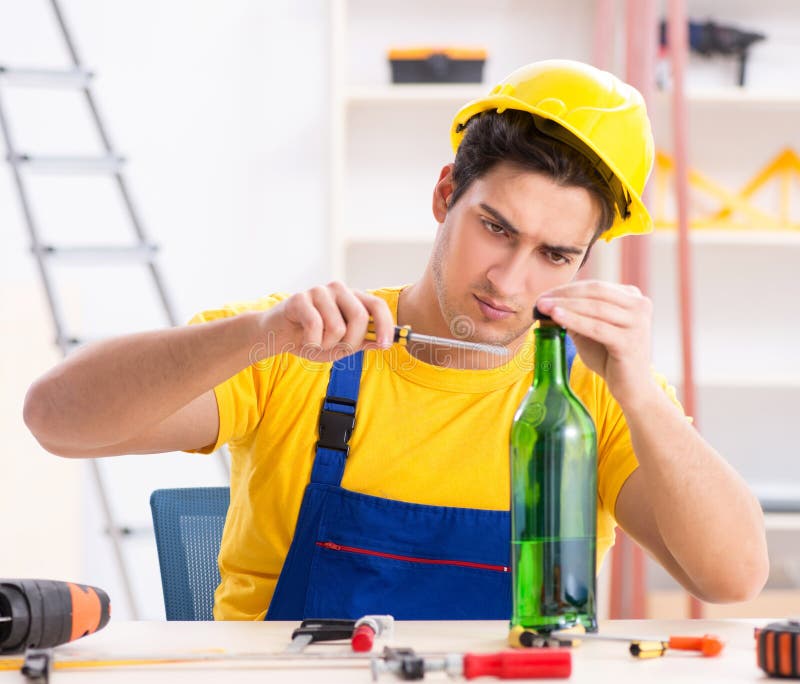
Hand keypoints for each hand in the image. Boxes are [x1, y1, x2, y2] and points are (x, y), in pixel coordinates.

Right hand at [263, 282, 394, 362]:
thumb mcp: (340, 346)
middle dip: (351, 342)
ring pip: (337, 327)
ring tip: (316, 342)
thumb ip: (362, 343)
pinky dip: (312, 343)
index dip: (386, 325)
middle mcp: (338, 290)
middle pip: (359, 317)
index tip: (386, 345)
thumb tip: (383, 342)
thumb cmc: (311, 339)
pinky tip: (304, 340)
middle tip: (338, 350)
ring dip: (327, 345)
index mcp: (351, 298)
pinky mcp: (300, 298)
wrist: (276, 336)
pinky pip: (315, 327)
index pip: (377, 305)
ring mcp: (318, 291)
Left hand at [535, 280, 657, 407]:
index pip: (595, 286)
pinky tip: (557, 317)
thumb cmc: (609, 357)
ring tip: (544, 308)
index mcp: (632, 297)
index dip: (567, 289)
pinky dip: (575, 320)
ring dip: (566, 306)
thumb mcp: (591, 330)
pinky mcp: (630, 341)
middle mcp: (639, 305)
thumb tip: (547, 303)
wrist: (631, 387)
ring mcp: (637, 323)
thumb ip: (576, 315)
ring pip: (595, 308)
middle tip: (540, 301)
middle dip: (564, 295)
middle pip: (595, 292)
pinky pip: (597, 328)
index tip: (544, 295)